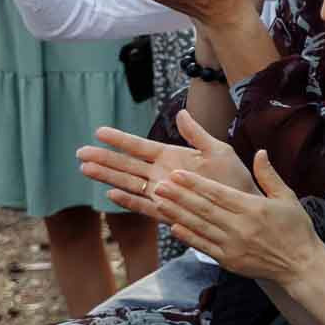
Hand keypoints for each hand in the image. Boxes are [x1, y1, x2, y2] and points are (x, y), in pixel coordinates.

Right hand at [77, 110, 257, 217]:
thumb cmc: (233, 176)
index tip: (99, 131)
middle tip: (80, 152)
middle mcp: (161, 173)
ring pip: (128, 183)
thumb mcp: (218, 150)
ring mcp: (161, 192)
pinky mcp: (166, 210)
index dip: (120, 139)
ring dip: (108, 177)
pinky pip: (143, 206)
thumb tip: (182, 113)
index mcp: (171, 156)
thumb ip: (197, 134)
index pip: (139, 146)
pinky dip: (128, 201)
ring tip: (85, 169)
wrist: (244, 203)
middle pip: (127, 164)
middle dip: (104, 158)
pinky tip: (111, 194)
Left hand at [151, 149, 323, 283]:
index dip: (195, 183)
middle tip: (159, 184)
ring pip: (199, 226)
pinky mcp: (228, 260)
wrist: (300, 264)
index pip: (218, 192)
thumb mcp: (287, 197)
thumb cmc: (296, 228)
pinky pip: (203, 246)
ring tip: (159, 202)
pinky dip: (187, 236)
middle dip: (178, 195)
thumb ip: (269, 176)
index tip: (177, 173)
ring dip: (177, 213)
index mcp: (254, 208)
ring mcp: (232, 244)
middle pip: (203, 208)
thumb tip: (260, 152)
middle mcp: (240, 226)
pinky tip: (173, 227)